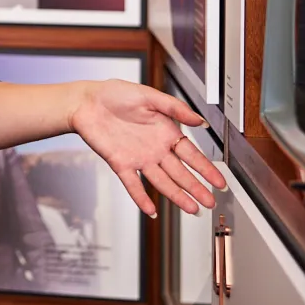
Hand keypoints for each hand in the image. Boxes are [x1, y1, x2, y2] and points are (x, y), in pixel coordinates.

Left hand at [69, 79, 226, 216]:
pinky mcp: (120, 163)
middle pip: (180, 172)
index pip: (191, 154)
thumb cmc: (114, 94)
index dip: (206, 169)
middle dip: (196, 187)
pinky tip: (151, 210)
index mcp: (165, 132)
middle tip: (210, 201)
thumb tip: (200, 120)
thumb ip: (175, 108)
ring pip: (162, 181)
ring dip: (177, 195)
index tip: (220, 181)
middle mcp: (154, 149)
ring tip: (192, 209)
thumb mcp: (149, 96)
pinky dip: (141, 198)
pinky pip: (133, 184)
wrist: (85, 101)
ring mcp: (138, 158)